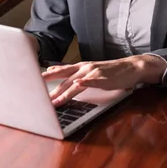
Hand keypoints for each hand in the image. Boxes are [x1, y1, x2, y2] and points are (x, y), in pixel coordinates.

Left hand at [42, 55, 166, 105]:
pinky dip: (85, 82)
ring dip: (64, 92)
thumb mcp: (92, 71)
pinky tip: (78, 84)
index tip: (34, 81)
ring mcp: (94, 72)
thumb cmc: (112, 71)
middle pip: (65, 78)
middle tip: (38, 96)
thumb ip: (78, 74)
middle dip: (51, 88)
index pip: (61, 71)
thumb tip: (63, 76)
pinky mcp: (104, 78)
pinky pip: (93, 80)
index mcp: (82, 66)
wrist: (132, 67)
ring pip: (76, 82)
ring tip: (54, 101)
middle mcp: (86, 67)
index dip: (48, 76)